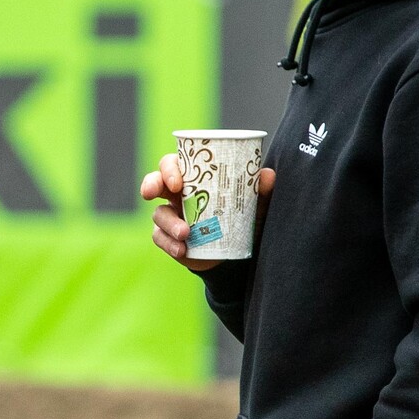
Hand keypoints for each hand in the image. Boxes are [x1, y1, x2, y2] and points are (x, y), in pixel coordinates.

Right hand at [141, 153, 275, 272]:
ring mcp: (170, 217)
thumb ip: (260, 190)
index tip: (177, 182)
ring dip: (169, 223)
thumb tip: (268, 175)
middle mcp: (177, 195)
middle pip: (154, 182)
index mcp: (193, 179)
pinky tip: (182, 250)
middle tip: (156, 194)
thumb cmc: (243, 219)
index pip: (173, 164)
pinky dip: (169, 244)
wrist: (238, 254)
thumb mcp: (254, 205)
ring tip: (185, 234)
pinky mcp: (169, 239)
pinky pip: (160, 238)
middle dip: (151, 184)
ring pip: (158, 214)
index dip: (169, 168)